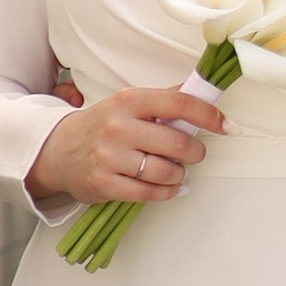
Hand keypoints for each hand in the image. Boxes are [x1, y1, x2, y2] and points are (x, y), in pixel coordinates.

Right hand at [27, 80, 225, 209]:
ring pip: (167, 172)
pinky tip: (167, 186)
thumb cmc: (101, 125)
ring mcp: (110, 157)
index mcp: (129, 100)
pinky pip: (151, 194)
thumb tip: (205, 91)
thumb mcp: (128, 103)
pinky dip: (167, 192)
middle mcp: (118, 127)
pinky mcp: (105, 184)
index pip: (180, 103)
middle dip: (195, 152)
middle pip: (179, 144)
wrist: (58, 150)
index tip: (227, 126)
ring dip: (179, 174)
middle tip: (193, 154)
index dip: (209, 116)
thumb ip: (165, 99)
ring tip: (173, 170)